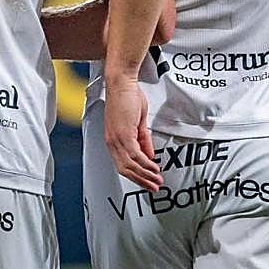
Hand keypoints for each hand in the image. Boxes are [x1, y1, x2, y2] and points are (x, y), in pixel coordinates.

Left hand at [103, 76, 161, 191]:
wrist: (121, 81)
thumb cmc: (126, 95)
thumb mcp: (137, 121)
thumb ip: (142, 140)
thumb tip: (149, 155)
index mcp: (113, 139)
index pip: (122, 164)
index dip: (135, 175)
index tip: (147, 181)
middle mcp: (112, 141)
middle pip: (124, 169)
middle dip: (140, 180)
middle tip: (153, 187)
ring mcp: (116, 138)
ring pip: (130, 165)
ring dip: (145, 175)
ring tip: (156, 180)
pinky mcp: (123, 134)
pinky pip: (135, 155)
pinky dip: (145, 164)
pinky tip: (153, 167)